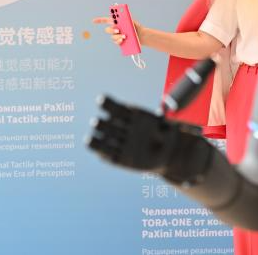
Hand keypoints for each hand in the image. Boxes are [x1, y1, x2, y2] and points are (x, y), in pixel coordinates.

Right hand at [89, 96, 211, 177]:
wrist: (168, 154)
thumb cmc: (167, 135)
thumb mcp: (167, 128)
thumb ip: (162, 124)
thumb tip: (161, 115)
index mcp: (131, 116)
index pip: (115, 108)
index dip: (107, 103)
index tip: (101, 99)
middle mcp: (122, 128)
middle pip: (106, 124)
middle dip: (101, 123)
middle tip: (96, 122)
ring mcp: (119, 143)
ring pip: (102, 140)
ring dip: (95, 139)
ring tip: (90, 140)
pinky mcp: (119, 159)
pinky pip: (108, 155)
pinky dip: (103, 154)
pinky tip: (101, 154)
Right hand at [93, 15, 144, 45]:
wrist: (142, 36)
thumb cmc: (136, 26)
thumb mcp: (131, 21)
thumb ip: (125, 18)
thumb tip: (120, 17)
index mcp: (117, 22)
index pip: (106, 20)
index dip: (99, 20)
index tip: (93, 21)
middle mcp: (115, 29)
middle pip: (108, 30)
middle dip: (111, 30)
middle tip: (118, 30)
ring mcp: (117, 36)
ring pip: (112, 37)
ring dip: (117, 36)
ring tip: (124, 36)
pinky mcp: (119, 42)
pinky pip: (116, 42)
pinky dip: (119, 41)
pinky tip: (122, 41)